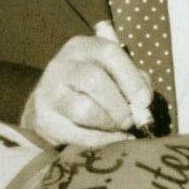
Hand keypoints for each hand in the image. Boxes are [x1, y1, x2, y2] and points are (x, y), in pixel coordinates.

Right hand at [20, 25, 152, 147]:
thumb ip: (134, 81)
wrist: (49, 107)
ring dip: (108, 123)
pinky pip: (77, 134)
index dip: (131, 78)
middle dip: (118, 105)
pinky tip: (110, 140)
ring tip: (117, 128)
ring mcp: (48, 92)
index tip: (144, 101)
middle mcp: (62, 65)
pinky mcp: (43, 119)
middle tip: (130, 120)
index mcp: (83, 47)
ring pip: (83, 109)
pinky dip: (100, 140)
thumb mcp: (112, 74)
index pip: (109, 53)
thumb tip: (143, 103)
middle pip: (94, 80)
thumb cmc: (91, 88)